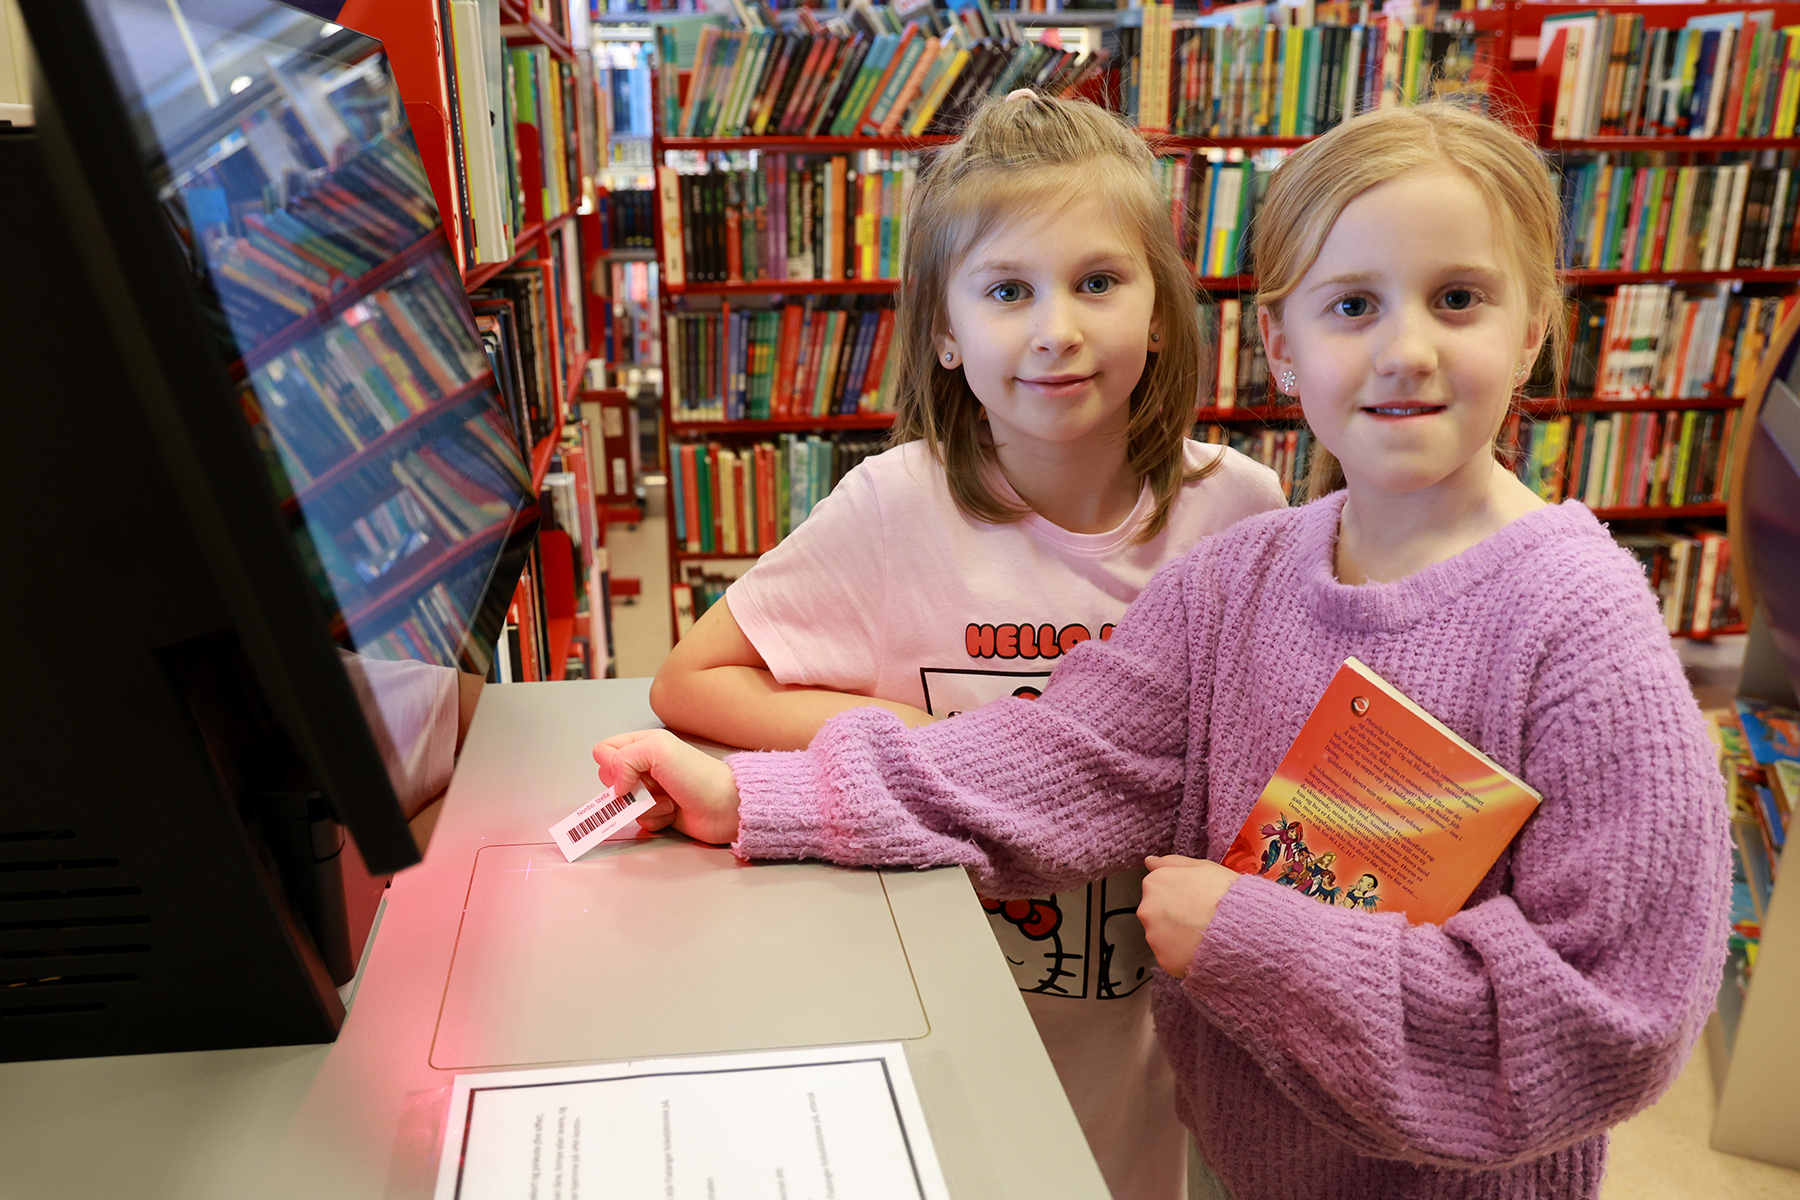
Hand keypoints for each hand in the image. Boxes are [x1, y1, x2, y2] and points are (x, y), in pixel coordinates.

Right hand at [593, 729, 740, 844]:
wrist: (725, 807)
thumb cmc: (698, 775)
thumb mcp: (658, 750)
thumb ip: (624, 758)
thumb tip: (615, 785)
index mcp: (643, 744)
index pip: (603, 751)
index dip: (612, 765)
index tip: (632, 773)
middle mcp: (644, 765)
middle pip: (609, 779)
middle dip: (628, 788)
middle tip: (652, 785)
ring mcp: (650, 790)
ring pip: (622, 803)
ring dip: (644, 805)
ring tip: (668, 800)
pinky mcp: (658, 812)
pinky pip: (638, 820)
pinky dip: (654, 819)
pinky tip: (672, 812)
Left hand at [1138, 855, 1238, 978]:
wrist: (1243, 926)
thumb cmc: (1226, 894)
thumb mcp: (1202, 867)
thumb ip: (1171, 862)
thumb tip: (1149, 861)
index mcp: (1154, 883)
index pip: (1156, 890)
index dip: (1178, 895)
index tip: (1193, 900)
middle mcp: (1147, 909)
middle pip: (1155, 914)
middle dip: (1173, 917)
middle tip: (1198, 918)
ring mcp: (1154, 936)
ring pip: (1161, 937)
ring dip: (1176, 937)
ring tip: (1202, 934)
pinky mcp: (1164, 958)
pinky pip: (1170, 957)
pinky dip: (1182, 956)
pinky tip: (1200, 949)